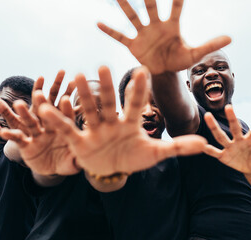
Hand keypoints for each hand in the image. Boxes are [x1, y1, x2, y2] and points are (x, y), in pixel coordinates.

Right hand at [0, 70, 78, 175]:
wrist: (52, 167)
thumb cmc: (66, 161)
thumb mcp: (72, 162)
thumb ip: (78, 160)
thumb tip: (84, 160)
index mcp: (64, 129)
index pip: (65, 116)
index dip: (65, 109)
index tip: (66, 99)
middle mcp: (50, 128)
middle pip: (46, 113)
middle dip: (43, 103)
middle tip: (39, 93)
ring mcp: (37, 135)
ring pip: (30, 121)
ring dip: (23, 113)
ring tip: (18, 104)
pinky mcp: (25, 144)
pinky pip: (17, 138)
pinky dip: (10, 135)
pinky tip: (3, 131)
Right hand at [38, 66, 206, 175]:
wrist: (113, 169)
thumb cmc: (134, 157)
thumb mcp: (155, 154)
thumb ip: (177, 148)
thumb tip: (204, 145)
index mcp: (130, 123)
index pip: (135, 103)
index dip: (138, 89)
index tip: (141, 70)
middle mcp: (111, 122)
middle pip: (109, 102)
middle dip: (107, 87)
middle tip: (104, 66)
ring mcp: (95, 130)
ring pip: (89, 111)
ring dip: (83, 96)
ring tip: (77, 76)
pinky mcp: (80, 142)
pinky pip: (68, 129)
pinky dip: (59, 120)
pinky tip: (46, 107)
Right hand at [98, 0, 230, 73]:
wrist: (164, 72)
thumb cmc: (180, 60)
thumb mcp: (195, 54)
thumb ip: (210, 45)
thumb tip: (231, 38)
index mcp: (172, 26)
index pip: (175, 6)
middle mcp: (155, 25)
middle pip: (150, 6)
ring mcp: (143, 34)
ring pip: (132, 16)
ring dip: (125, 5)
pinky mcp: (133, 45)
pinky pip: (119, 36)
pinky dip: (110, 31)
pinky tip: (98, 23)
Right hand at [204, 105, 250, 173]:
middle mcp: (239, 139)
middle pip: (235, 128)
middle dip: (232, 118)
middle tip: (229, 107)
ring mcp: (231, 147)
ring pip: (221, 136)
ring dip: (215, 127)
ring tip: (208, 115)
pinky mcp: (224, 156)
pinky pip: (215, 152)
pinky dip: (208, 150)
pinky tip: (201, 145)